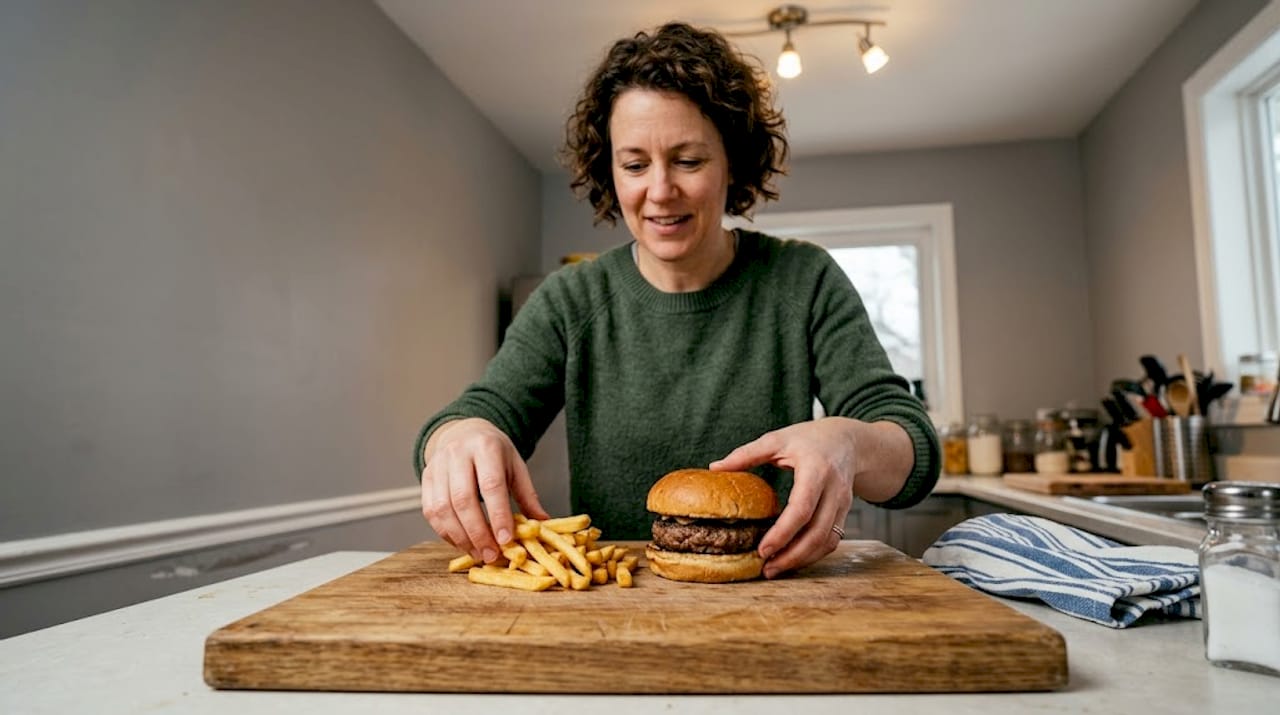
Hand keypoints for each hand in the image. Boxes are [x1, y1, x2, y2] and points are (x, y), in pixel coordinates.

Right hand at [420, 418, 549, 563]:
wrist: (464, 433)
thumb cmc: (494, 453)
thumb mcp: (516, 466)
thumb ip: (528, 496)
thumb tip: (543, 524)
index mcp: (486, 447)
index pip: (491, 485)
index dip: (498, 515)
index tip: (506, 540)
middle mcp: (457, 454)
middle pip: (463, 499)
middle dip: (477, 533)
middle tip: (491, 555)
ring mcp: (438, 465)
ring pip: (442, 508)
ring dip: (460, 537)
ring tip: (477, 553)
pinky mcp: (425, 478)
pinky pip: (430, 511)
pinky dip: (445, 532)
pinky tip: (461, 543)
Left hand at [710, 417, 861, 578]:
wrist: (848, 441)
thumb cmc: (809, 439)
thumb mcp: (778, 439)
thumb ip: (747, 454)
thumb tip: (714, 468)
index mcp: (816, 469)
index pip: (802, 508)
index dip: (783, 532)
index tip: (763, 550)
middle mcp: (834, 490)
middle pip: (818, 532)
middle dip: (793, 556)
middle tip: (767, 569)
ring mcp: (843, 504)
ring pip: (827, 541)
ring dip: (803, 560)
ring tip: (775, 569)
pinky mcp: (844, 514)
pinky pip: (832, 540)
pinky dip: (814, 555)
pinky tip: (793, 560)